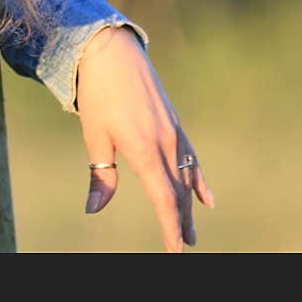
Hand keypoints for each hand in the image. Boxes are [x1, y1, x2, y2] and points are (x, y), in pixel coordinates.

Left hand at [75, 26, 214, 251]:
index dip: (169, 225)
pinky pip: (191, 156)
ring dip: (190, 205)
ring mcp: (173, 130)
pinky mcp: (174, 121)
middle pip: (178, 191)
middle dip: (181, 221)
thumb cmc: (97, 94)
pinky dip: (199, 179)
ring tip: (192, 230)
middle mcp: (164, 141)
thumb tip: (94, 210)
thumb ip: (100, 175)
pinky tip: (207, 198)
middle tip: (184, 246)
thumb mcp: (94, 135)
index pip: (163, 196)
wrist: (112, 51)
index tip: (174, 250)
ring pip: (187, 176)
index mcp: (143, 148)